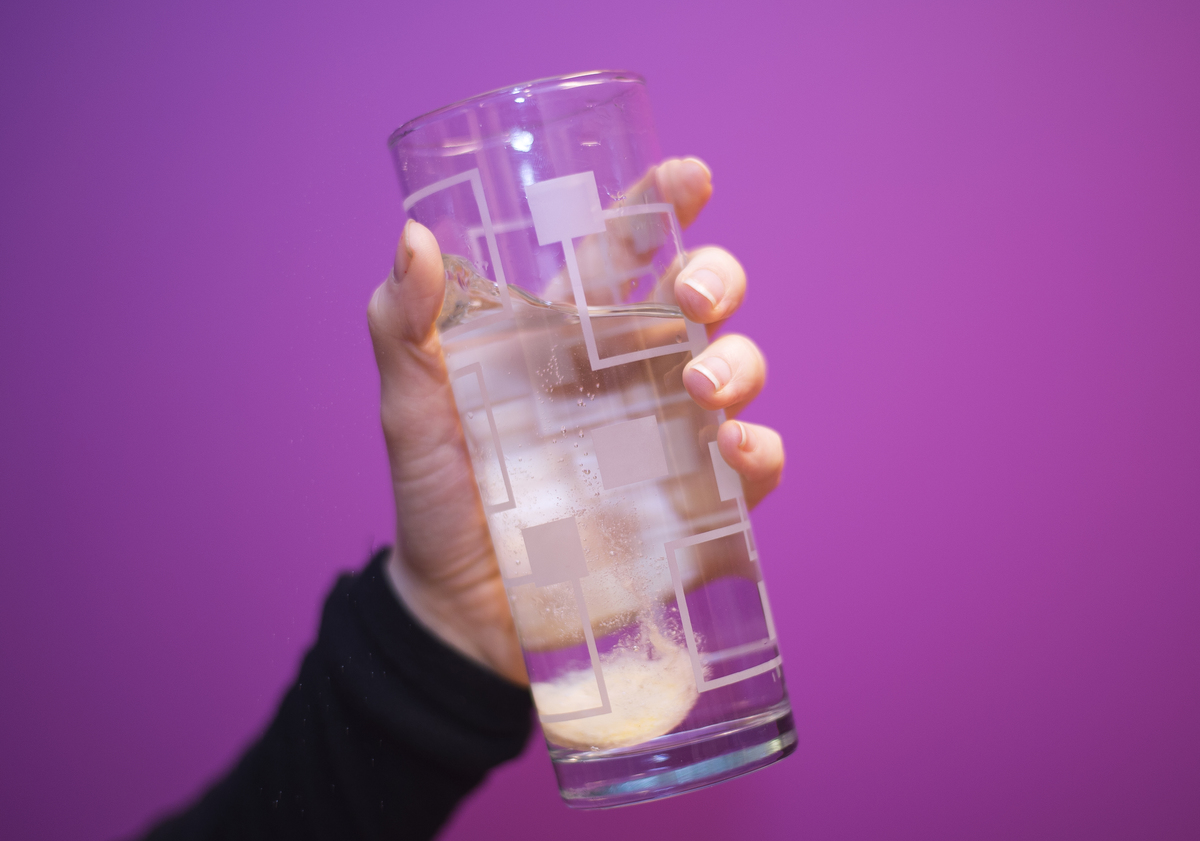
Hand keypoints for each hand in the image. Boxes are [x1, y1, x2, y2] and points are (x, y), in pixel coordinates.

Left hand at [366, 158, 784, 685]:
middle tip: (691, 298)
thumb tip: (415, 238)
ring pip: (738, 370)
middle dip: (716, 277)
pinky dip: (758, 452)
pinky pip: (751, 467)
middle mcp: (630, 377)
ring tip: (698, 386)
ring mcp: (669, 440)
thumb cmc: (439, 504)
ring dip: (738, 362)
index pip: (623, 254)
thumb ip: (404, 329)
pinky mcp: (696, 507)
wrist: (463, 615)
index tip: (689, 178)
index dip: (659, 206)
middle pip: (701, 299)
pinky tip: (733, 452)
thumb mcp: (412, 413)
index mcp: (568, 339)